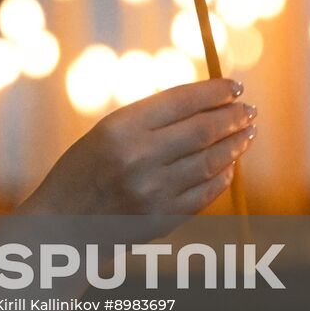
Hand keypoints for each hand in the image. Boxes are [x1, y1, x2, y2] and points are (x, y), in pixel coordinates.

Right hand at [25, 79, 255, 217]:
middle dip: (232, 117)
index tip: (234, 85)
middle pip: (202, 130)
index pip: (181, 101)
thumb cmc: (82, 170)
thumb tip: (205, 105)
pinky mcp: (163, 219)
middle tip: (248, 109)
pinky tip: (230, 166)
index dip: (214, 91)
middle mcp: (138, 158)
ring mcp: (153, 191)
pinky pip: (205, 193)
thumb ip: (150, 120)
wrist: (61, 224)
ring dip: (234, 145)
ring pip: (211, 162)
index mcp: (119, 128)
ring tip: (246, 133)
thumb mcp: (106, 133)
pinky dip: (222, 177)